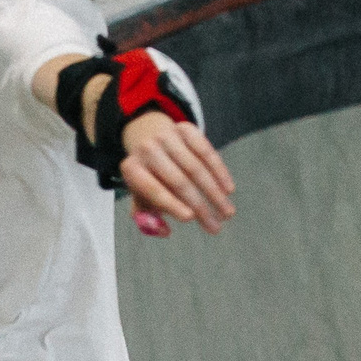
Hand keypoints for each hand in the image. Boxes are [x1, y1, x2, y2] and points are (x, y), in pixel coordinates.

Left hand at [119, 114, 235, 237]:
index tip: (190, 218)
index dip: (171, 204)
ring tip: (227, 213)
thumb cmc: (148, 175)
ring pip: (196, 167)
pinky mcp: (186, 129)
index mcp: (132, 168)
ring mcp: (168, 136)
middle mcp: (148, 149)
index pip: (153, 189)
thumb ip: (147, 218)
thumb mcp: (140, 196)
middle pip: (178, 180)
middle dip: (200, 206)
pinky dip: (219, 172)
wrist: (148, 136)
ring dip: (215, 193)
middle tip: (215, 227)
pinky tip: (228, 190)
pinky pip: (206, 151)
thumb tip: (164, 231)